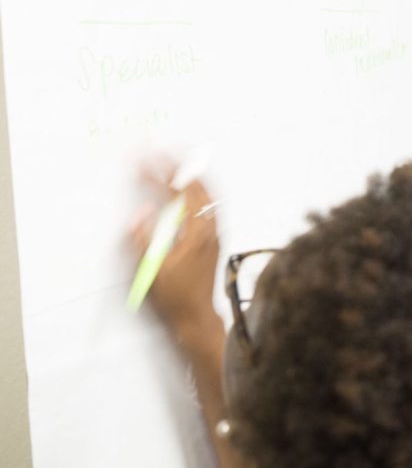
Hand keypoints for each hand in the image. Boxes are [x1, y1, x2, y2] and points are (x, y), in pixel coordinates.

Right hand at [130, 173, 220, 341]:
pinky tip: (189, 186)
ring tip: (176, 157)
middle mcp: (210, 230)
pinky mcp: (214, 239)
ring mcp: (215, 234)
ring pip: (207, 194)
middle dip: (177, 164)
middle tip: (159, 149)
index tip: (143, 158)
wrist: (197, 318)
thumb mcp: (153, 270)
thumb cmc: (176, 298)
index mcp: (196, 234)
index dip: (159, 173)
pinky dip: (198, 189)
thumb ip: (144, 240)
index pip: (178, 194)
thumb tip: (140, 214)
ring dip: (191, 173)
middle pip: (197, 187)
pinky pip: (209, 205)